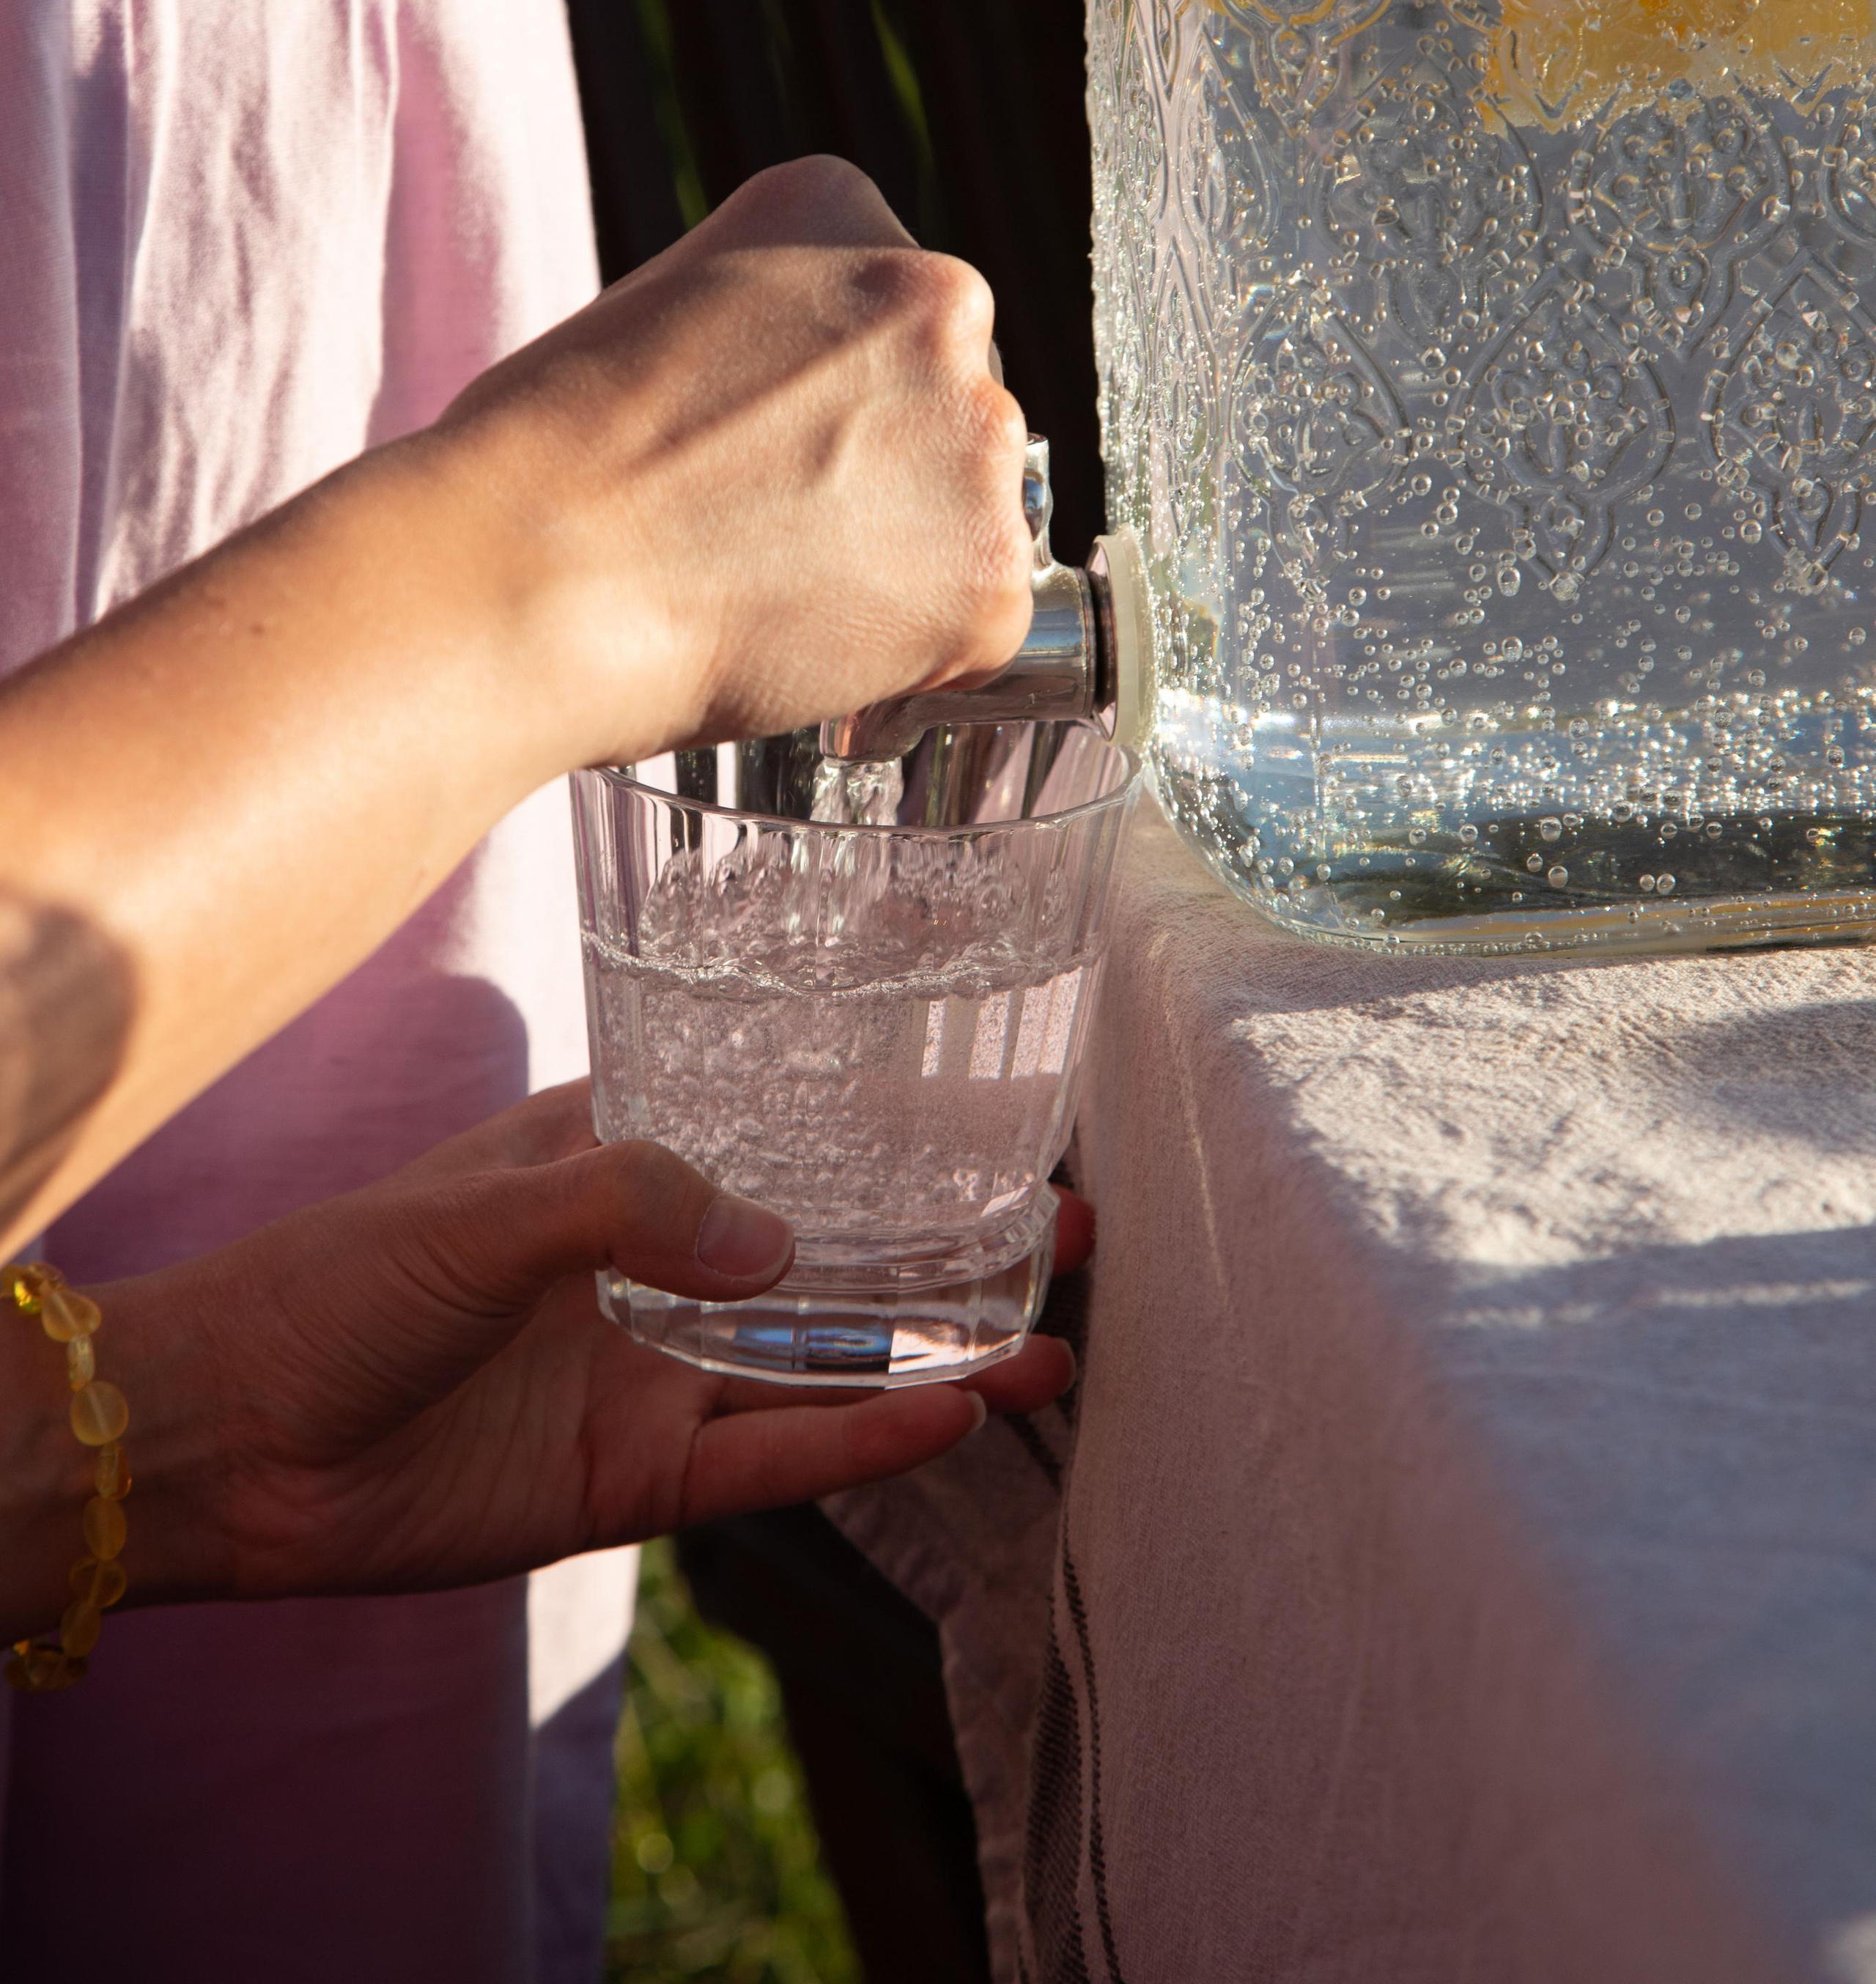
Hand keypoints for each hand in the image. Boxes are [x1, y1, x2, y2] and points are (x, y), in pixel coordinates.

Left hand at [89, 1086, 1086, 1610]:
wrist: (231, 1437)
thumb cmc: (338, 1280)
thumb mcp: (487, 1205)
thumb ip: (631, 1203)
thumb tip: (781, 1245)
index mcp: (614, 1167)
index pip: (774, 1136)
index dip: (878, 1131)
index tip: (988, 1116)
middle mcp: (652, 1270)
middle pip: (829, 1262)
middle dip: (943, 1253)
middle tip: (1061, 1237)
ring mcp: (649, 1378)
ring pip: (822, 1371)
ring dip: (931, 1362)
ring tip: (1045, 1350)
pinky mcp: (632, 1481)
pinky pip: (764, 1463)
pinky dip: (851, 1446)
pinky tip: (941, 1422)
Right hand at [445, 156, 1034, 771]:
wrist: (532, 576)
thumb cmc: (548, 457)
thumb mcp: (662, 311)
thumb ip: (774, 333)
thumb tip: (822, 416)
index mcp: (841, 209)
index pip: (890, 310)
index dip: (827, 397)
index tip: (760, 439)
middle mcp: (942, 299)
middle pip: (950, 402)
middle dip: (886, 468)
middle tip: (768, 523)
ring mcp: (980, 436)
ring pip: (973, 510)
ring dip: (905, 555)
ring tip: (772, 583)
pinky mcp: (995, 571)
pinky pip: (980, 620)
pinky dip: (912, 651)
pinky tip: (810, 638)